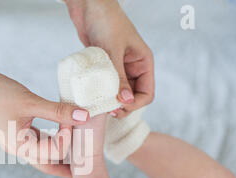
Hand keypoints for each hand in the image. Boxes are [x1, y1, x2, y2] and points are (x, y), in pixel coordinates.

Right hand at [0, 65, 89, 177]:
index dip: (67, 136)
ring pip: (42, 153)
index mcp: (20, 146)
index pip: (53, 151)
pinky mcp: (16, 131)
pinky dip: (50, 138)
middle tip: (85, 168)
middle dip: (65, 167)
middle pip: (47, 163)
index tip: (74, 118)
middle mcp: (18, 148)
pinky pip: (37, 140)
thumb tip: (84, 115)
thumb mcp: (30, 101)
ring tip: (77, 153)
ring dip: (59, 152)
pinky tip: (61, 134)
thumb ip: (58, 110)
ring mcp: (16, 140)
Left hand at [65, 0, 154, 117]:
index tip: (119, 107)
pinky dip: (101, 94)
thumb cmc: (106, 21)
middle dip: (122, 107)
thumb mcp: (113, 50)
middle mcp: (133, 68)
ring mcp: (119, 69)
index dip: (135, 104)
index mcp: (143, 63)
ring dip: (111, 102)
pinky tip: (93, 97)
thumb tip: (125, 101)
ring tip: (99, 105)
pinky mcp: (105, 68)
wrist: (89, 6)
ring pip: (119, 94)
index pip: (147, 93)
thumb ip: (120, 76)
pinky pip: (107, 87)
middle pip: (133, 98)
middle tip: (107, 110)